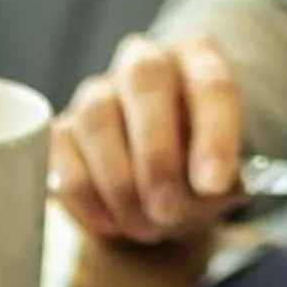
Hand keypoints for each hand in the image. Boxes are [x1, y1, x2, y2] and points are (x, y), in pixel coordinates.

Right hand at [54, 32, 243, 243]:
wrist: (160, 179)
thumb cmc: (197, 167)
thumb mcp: (223, 175)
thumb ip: (219, 180)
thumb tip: (203, 191)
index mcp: (197, 60)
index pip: (211, 82)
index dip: (215, 134)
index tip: (213, 184)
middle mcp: (144, 64)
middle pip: (145, 80)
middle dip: (157, 153)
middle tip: (166, 208)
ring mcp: (97, 93)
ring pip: (97, 120)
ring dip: (120, 183)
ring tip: (144, 226)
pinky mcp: (64, 130)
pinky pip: (64, 159)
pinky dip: (88, 199)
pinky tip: (113, 224)